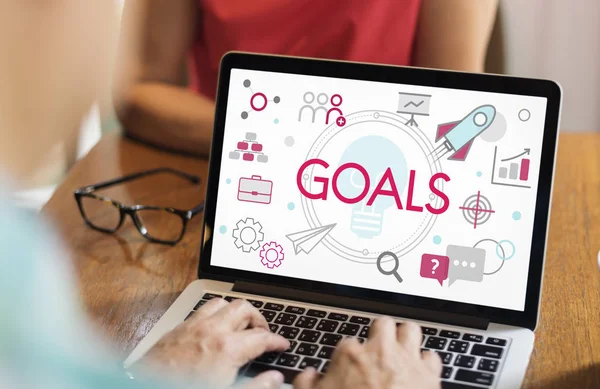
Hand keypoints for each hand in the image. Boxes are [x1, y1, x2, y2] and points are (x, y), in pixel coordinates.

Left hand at [138, 298, 289, 388]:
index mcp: (227, 349)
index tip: (282, 345)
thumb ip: (256, 387)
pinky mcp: (177, 329)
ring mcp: (192, 326)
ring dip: (234, 312)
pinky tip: (213, 329)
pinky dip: (214, 315)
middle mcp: (211, 331)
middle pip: (244, 308)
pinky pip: (201, 310)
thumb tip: (275, 379)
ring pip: (222, 303)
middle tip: (263, 333)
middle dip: (258, 319)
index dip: (277, 341)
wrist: (144, 388)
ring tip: (240, 326)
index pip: (262, 337)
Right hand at [294, 318, 441, 388]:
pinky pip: (432, 357)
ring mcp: (406, 361)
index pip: (347, 343)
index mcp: (350, 355)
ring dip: (406, 339)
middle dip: (381, 334)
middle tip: (378, 349)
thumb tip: (308, 375)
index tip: (349, 368)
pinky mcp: (429, 375)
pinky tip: (420, 371)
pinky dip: (426, 363)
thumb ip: (306, 384)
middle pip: (382, 325)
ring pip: (410, 330)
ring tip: (401, 349)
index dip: (348, 357)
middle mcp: (380, 351)